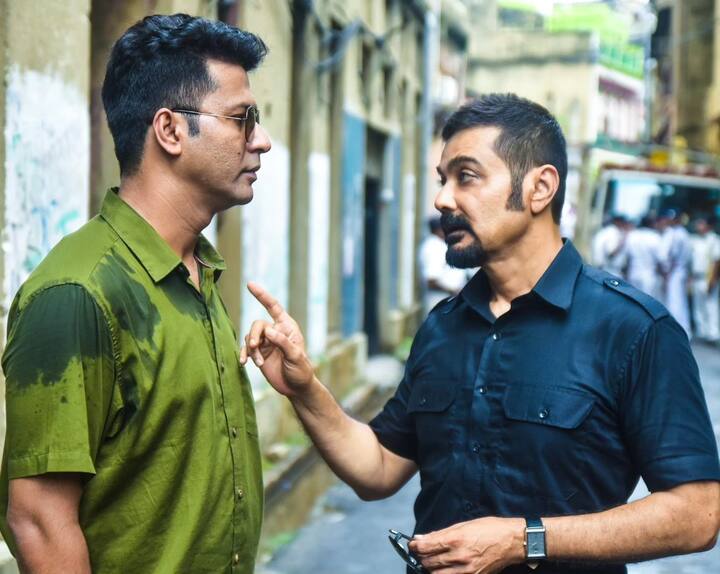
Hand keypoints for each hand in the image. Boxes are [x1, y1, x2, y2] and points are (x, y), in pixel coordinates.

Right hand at [239, 282, 314, 395]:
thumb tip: (268, 331)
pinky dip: (243, 354)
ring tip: (258, 363)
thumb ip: (282, 342)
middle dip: (254, 335)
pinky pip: (246, 349)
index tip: (250, 284)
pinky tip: (243, 363)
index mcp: (287, 326)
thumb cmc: (301, 370)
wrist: (295, 388)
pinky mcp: (258, 354)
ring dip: (252, 350)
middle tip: (254, 347)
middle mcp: (275, 331)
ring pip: (250, 337)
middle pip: (257, 324)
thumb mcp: (295, 356)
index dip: (262, 295)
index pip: (273, 307)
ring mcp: (266, 343)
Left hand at [409, 517, 525, 573]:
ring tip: (430, 560)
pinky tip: (442, 568)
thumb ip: (441, 533)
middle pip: (429, 562)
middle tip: (420, 552)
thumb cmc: (490, 529)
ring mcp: (466, 570)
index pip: (426, 546)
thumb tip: (422, 538)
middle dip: (421, 557)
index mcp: (456, 539)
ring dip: (430, 567)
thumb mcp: (463, 525)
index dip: (415, 546)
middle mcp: (459, 556)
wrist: (512, 542)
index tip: (412, 544)